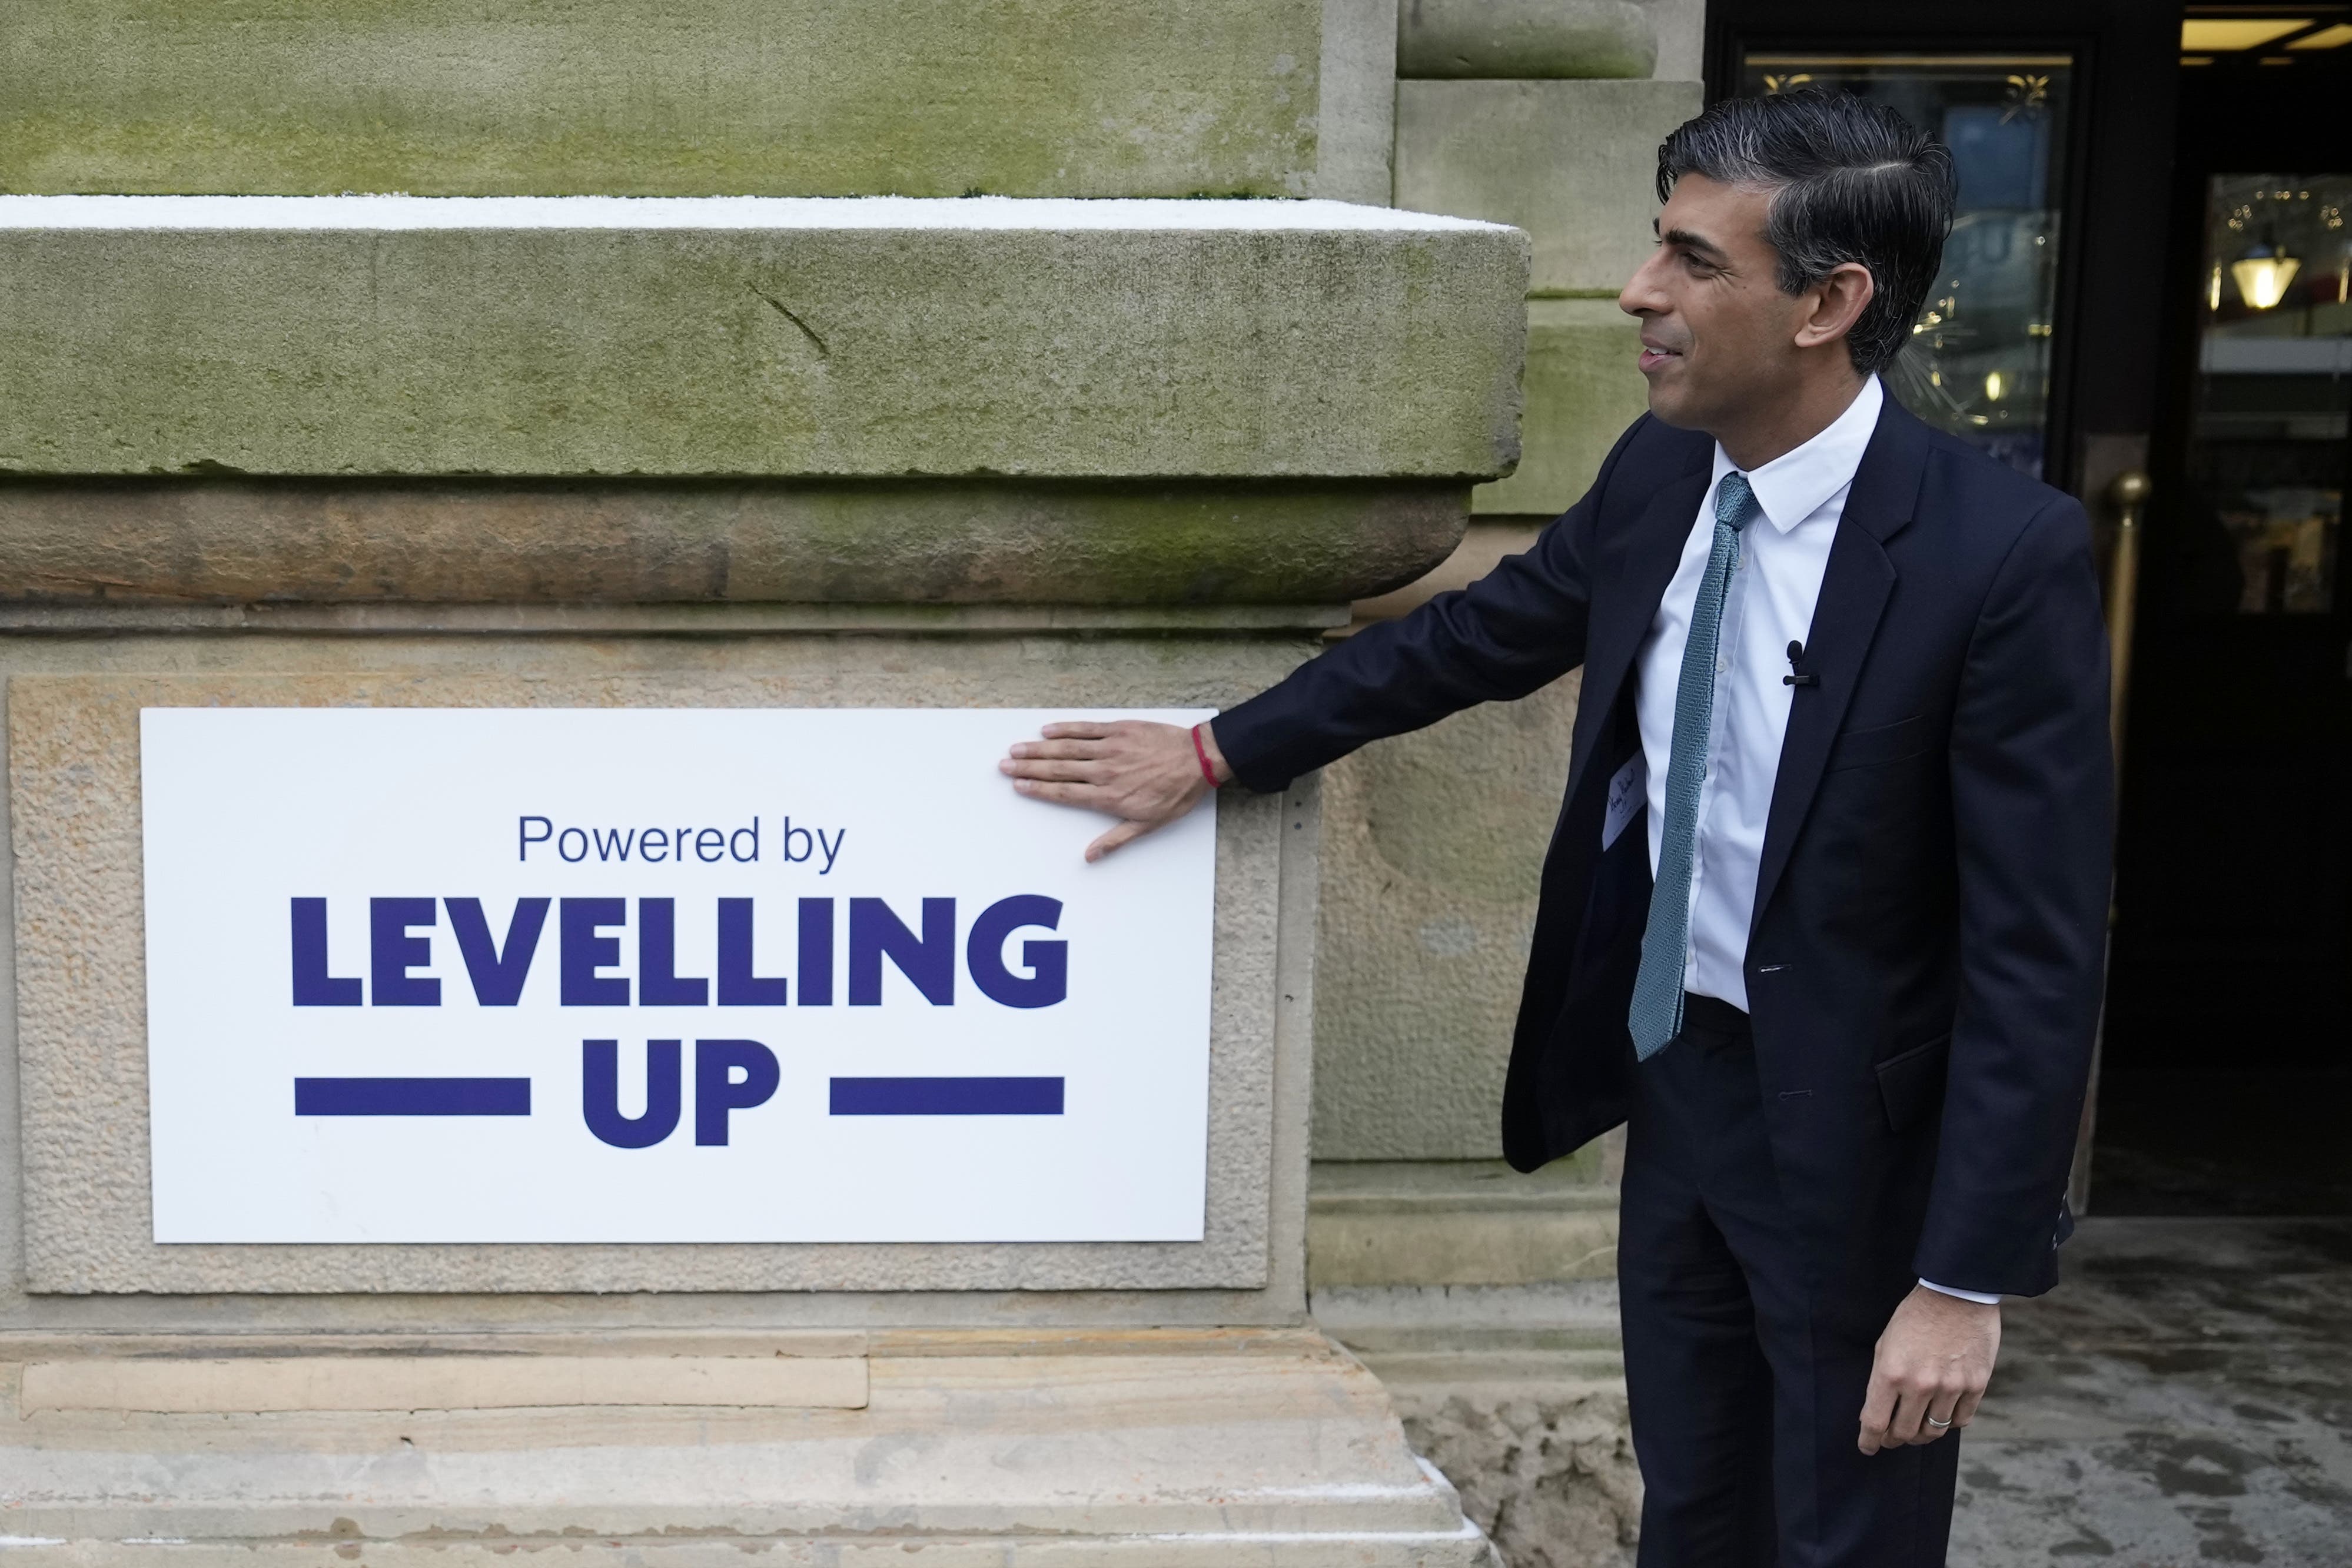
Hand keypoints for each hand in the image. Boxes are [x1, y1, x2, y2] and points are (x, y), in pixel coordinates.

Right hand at [1000, 720, 1227, 861]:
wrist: (1198, 760)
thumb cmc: (1175, 794)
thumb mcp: (1148, 824)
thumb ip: (1115, 840)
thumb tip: (1090, 857)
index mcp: (1108, 796)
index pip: (1064, 793)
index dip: (1038, 789)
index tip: (1018, 785)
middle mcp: (1104, 771)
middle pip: (1059, 769)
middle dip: (1029, 767)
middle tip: (1005, 765)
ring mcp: (1111, 748)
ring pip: (1068, 748)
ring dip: (1039, 748)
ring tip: (1017, 748)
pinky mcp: (1120, 729)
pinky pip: (1087, 728)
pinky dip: (1066, 728)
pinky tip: (1047, 730)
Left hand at [1857, 1285, 1999, 1453]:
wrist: (1957, 1295)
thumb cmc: (1915, 1317)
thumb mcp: (1885, 1344)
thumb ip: (1881, 1380)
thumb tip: (1878, 1411)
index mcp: (1891, 1372)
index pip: (1875, 1422)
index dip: (1869, 1440)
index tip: (1867, 1447)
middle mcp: (1920, 1385)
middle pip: (1905, 1433)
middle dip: (1894, 1439)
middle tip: (1891, 1438)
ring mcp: (1951, 1387)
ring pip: (1934, 1431)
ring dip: (1921, 1435)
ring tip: (1916, 1429)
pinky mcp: (1976, 1386)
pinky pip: (1961, 1421)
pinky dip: (1949, 1423)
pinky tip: (1942, 1415)